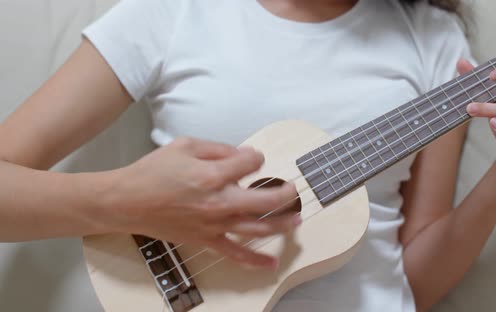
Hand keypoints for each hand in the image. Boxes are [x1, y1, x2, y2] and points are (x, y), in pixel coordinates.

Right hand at [108, 137, 299, 268]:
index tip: (253, 158)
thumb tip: (244, 155)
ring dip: (281, 224)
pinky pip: (235, 253)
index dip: (255, 158)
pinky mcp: (206, 240)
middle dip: (284, 193)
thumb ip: (219, 148)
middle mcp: (217, 202)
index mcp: (212, 175)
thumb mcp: (185, 146)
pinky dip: (255, 260)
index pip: (250, 164)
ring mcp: (214, 224)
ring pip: (257, 227)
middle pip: (264, 200)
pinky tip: (272, 262)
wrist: (127, 201)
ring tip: (297, 218)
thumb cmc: (153, 171)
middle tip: (292, 189)